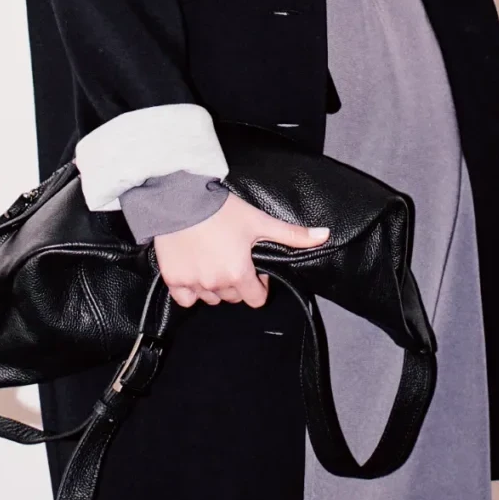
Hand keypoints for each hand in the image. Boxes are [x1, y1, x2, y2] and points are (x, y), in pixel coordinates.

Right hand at [153, 191, 328, 308]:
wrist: (181, 199)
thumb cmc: (221, 210)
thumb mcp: (260, 222)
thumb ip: (293, 235)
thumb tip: (325, 236)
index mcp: (238, 273)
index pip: (256, 300)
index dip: (260, 286)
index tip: (255, 269)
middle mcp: (216, 283)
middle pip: (233, 297)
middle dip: (237, 282)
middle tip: (233, 259)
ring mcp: (193, 284)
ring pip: (211, 298)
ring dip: (215, 285)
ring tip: (214, 261)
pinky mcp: (174, 279)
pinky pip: (186, 298)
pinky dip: (191, 289)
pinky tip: (195, 270)